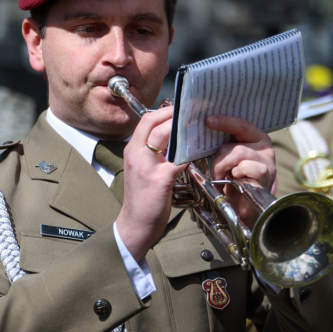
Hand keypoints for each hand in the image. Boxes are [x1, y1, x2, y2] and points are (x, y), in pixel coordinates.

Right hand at [116, 106, 186, 262]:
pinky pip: (177, 160)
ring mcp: (147, 167)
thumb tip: (174, 138)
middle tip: (192, 111)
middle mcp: (136, 155)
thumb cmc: (142, 198)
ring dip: (182, 129)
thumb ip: (153, 154)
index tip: (180, 107)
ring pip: (164, 136)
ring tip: (198, 126)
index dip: (164, 110)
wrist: (135, 224)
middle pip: (154, 122)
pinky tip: (200, 152)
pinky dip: (189, 153)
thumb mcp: (142, 169)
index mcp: (132, 150)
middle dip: (174, 113)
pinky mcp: (159, 180)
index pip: (146, 120)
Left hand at [207, 115, 275, 225]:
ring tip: (223, 178)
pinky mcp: (267, 174)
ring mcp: (268, 161)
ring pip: (238, 153)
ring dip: (224, 167)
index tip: (208, 121)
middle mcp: (265, 147)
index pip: (241, 124)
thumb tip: (207, 129)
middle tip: (216, 172)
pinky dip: (236, 174)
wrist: (245, 208)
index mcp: (257, 138)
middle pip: (235, 144)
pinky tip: (236, 181)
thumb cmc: (235, 181)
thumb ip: (225, 145)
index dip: (224, 122)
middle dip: (219, 158)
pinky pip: (245, 167)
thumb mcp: (229, 159)